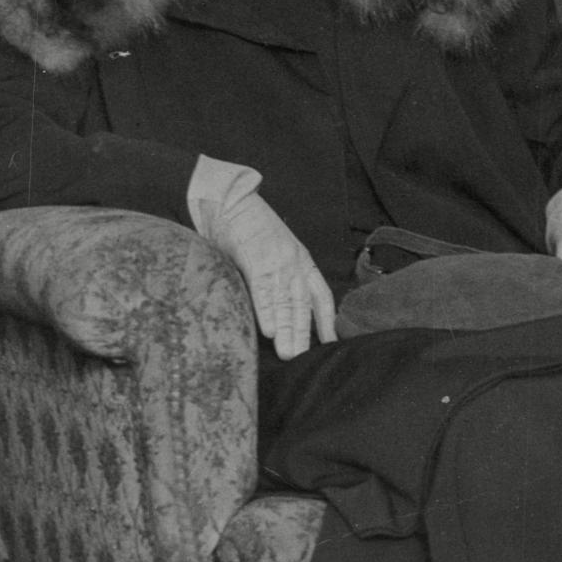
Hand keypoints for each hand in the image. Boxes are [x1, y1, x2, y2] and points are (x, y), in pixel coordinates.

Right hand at [199, 182, 336, 358]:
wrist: (231, 201)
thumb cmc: (249, 229)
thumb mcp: (275, 252)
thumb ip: (279, 279)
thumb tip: (278, 314)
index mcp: (302, 261)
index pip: (321, 295)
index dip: (326, 321)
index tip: (330, 344)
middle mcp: (294, 262)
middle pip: (303, 303)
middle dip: (304, 333)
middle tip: (303, 359)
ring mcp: (277, 260)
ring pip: (285, 301)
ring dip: (287, 329)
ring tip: (289, 354)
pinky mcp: (256, 258)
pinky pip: (263, 289)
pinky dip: (266, 310)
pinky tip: (269, 330)